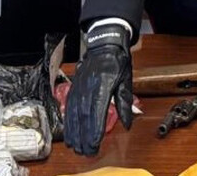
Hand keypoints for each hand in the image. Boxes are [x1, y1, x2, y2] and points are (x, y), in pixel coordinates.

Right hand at [65, 24, 133, 154]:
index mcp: (104, 84)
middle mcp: (88, 87)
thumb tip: (127, 124)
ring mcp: (79, 87)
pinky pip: (68, 108)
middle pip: (83, 116)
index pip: (97, 110)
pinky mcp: (74, 88)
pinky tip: (69, 133)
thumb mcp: (126, 80)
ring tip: (76, 147)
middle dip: (84, 136)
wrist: (104, 44)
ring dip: (74, 133)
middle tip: (87, 151)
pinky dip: (68, 122)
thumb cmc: (117, 61)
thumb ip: (125, 103)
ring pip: (73, 113)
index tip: (95, 143)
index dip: (95, 128)